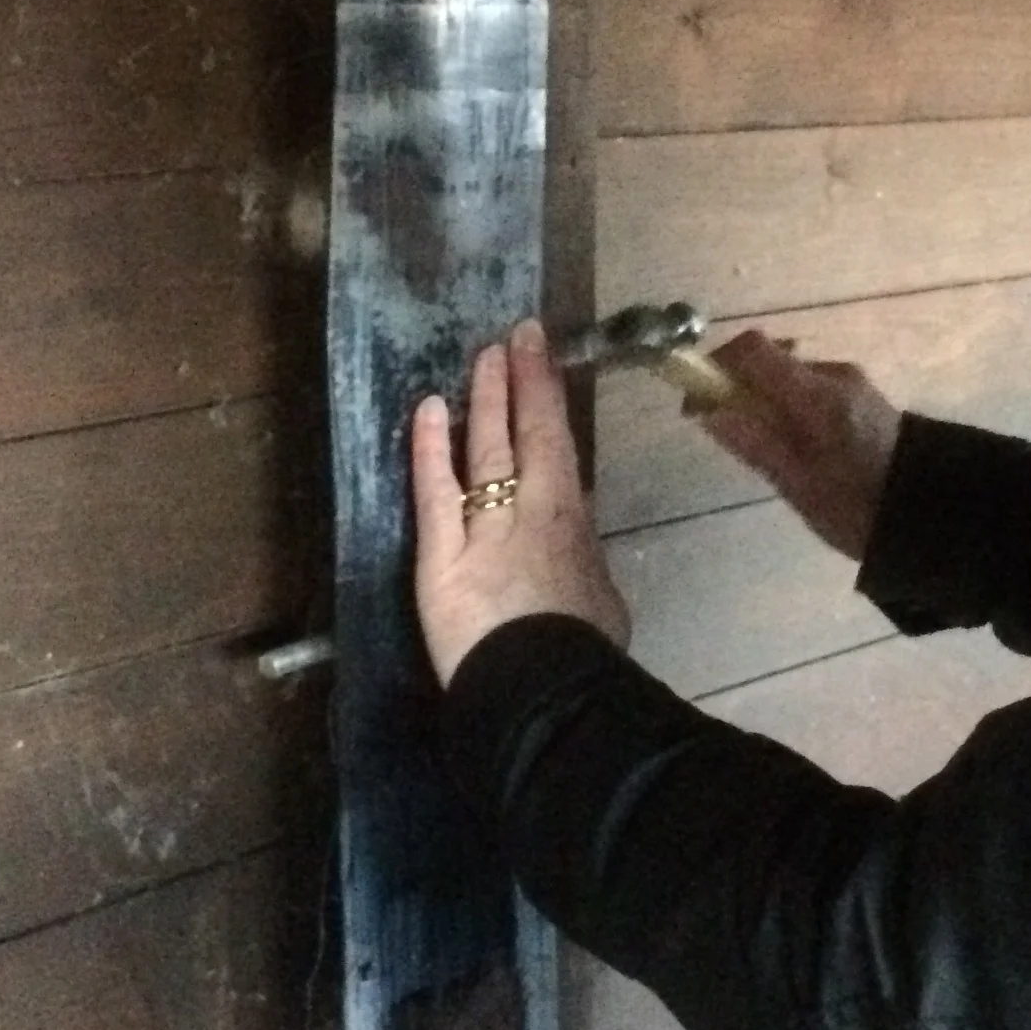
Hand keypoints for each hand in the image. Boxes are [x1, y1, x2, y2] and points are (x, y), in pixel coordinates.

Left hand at [411, 319, 632, 685]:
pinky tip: (427, 409)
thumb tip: (582, 543)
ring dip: (485, 401)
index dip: (548, 397)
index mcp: (573, 526)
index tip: (541, 356)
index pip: (560, 448)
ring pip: (487, 452)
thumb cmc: (582, 656)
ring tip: (483, 356)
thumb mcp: (603, 603)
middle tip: (516, 335)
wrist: (551, 694)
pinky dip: (430, 450)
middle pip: (528, 436)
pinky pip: (436, 494)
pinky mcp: (442, 559)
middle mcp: (534, 515)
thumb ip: (586, 565)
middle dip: (522, 382)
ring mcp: (487, 532)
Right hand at [697, 330, 901, 559]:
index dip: (716, 364)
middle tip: (727, 431)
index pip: (753, 349)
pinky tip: (794, 445)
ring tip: (764, 447)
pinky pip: (807, 387)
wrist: (931, 515)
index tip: (698, 399)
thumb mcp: (798, 484)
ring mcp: (850, 382)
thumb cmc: (858, 508)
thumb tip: (704, 408)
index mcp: (818, 394)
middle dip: (738, 386)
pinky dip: (787, 405)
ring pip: (787, 375)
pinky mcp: (859, 396)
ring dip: (763, 398)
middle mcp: (834, 375)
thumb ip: (753, 441)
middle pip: (769, 359)